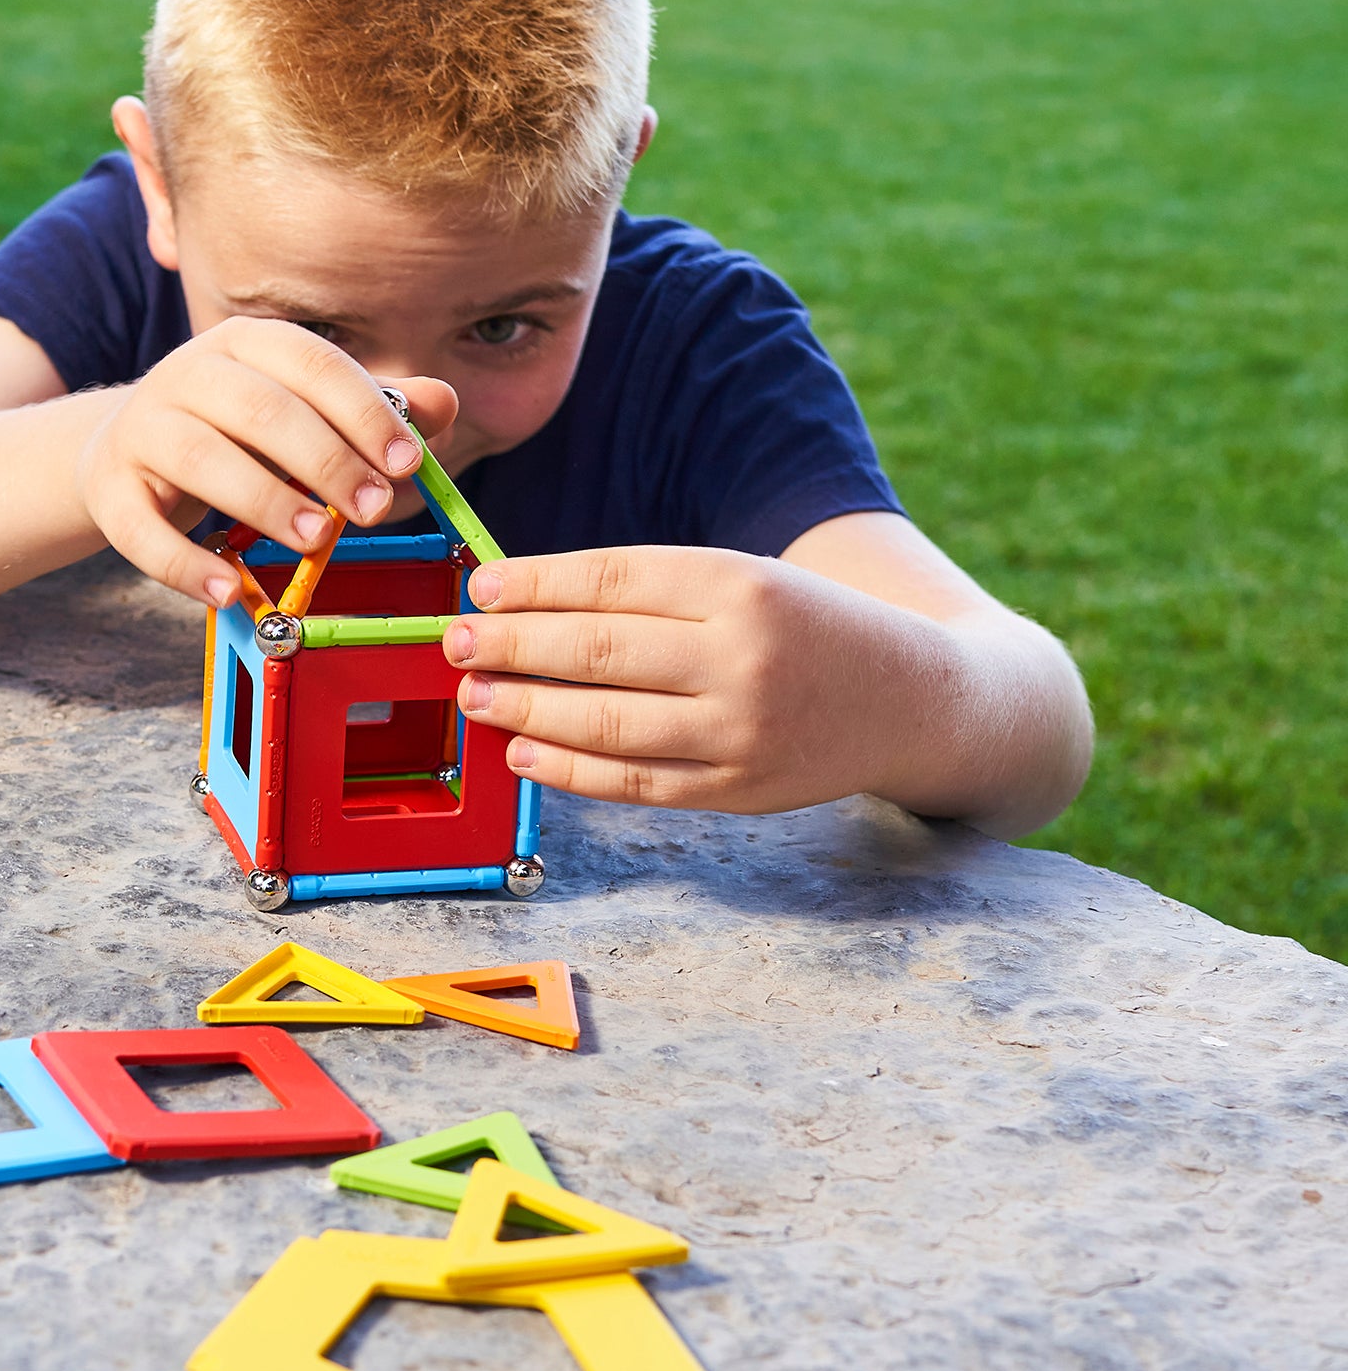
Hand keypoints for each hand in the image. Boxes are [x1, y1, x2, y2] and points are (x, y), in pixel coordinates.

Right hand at [74, 317, 456, 605]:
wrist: (127, 452)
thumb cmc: (242, 433)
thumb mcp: (307, 411)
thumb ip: (376, 408)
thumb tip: (444, 403)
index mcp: (247, 344)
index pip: (312, 364)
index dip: (364, 412)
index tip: (406, 463)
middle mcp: (188, 373)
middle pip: (261, 411)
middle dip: (326, 461)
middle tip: (373, 509)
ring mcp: (141, 429)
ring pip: (202, 460)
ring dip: (265, 502)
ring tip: (314, 540)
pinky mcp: (110, 489)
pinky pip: (141, 531)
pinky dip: (185, 566)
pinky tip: (230, 591)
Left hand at [442, 544, 959, 814]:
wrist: (914, 699)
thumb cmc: (806, 626)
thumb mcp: (745, 579)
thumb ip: (650, 591)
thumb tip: (526, 602)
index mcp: (741, 584)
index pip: (613, 580)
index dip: (535, 585)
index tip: (480, 586)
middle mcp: (743, 657)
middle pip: (599, 651)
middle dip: (513, 646)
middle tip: (456, 642)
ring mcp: (742, 732)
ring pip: (608, 723)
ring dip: (527, 709)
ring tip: (475, 695)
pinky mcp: (739, 791)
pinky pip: (635, 782)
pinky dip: (570, 768)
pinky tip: (524, 748)